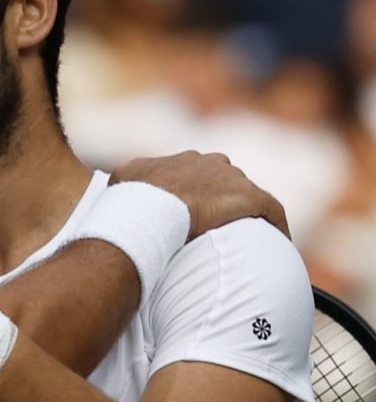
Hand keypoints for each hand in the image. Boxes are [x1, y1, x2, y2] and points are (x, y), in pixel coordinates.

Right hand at [110, 150, 289, 239]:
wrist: (150, 209)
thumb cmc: (133, 199)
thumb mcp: (122, 181)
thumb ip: (128, 179)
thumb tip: (120, 185)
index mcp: (183, 160)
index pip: (199, 172)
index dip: (199, 191)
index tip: (196, 211)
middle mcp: (210, 162)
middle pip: (224, 179)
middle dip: (223, 198)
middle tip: (218, 226)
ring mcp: (230, 178)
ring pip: (246, 193)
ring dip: (246, 212)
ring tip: (246, 237)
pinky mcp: (249, 196)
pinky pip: (271, 209)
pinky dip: (277, 223)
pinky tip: (280, 241)